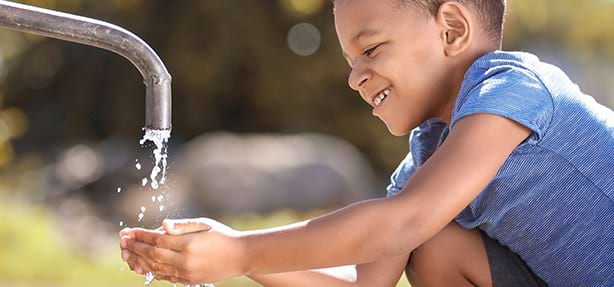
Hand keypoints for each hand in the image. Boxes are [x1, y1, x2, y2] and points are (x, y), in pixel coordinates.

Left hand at [119, 218, 246, 283]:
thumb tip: (162, 225)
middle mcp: (185, 261)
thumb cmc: (222, 235)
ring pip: (156, 268)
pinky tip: (143, 264)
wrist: (240, 256)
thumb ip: (181, 225)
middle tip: (123, 240)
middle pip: (152, 254)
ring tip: (127, 253)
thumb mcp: (203, 224)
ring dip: (139, 259)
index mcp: (188, 244)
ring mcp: (187, 273)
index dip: (141, 235)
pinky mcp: (189, 280)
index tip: (128, 231)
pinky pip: (165, 276)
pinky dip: (151, 270)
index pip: (157, 239)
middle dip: (135, 247)